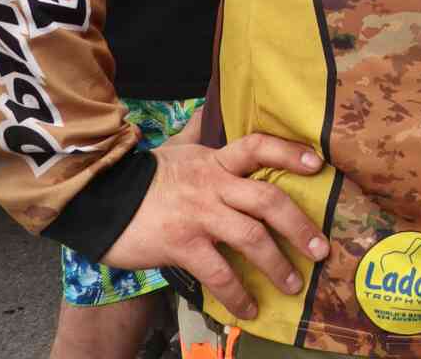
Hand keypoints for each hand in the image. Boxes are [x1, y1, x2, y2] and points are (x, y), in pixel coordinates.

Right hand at [103, 133, 329, 321]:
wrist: (98, 201)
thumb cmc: (144, 180)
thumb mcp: (176, 151)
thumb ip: (197, 136)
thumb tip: (207, 112)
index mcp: (215, 161)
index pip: (258, 147)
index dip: (289, 153)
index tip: (318, 164)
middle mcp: (213, 185)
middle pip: (268, 199)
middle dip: (300, 226)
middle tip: (321, 248)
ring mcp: (200, 216)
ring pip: (252, 238)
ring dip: (278, 265)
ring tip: (293, 284)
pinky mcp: (182, 245)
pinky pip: (220, 273)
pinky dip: (238, 294)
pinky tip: (250, 309)